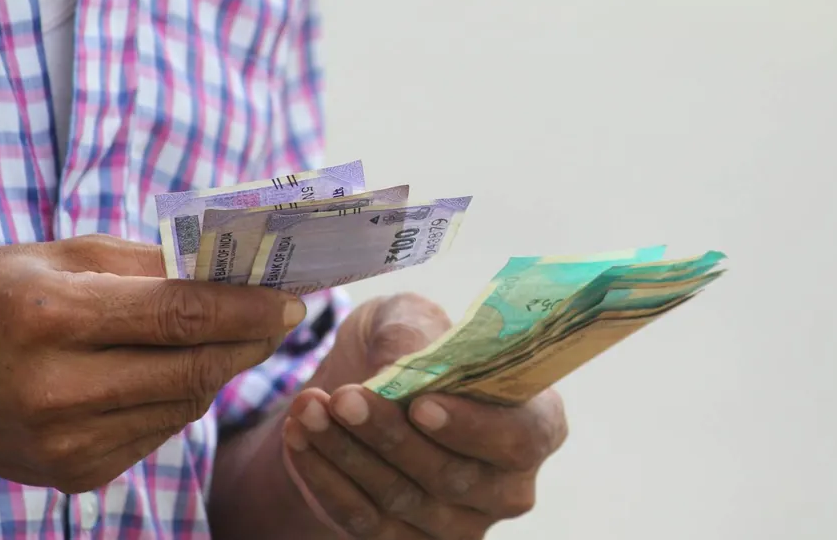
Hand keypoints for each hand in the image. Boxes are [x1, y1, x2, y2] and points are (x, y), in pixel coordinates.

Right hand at [0, 234, 304, 493]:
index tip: (294, 297)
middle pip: (195, 369)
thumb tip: (232, 269)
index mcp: (52, 318)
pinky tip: (171, 372)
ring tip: (231, 335)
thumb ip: (149, 264)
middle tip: (282, 315)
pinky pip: (158, 432)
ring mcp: (66, 443)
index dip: (249, 307)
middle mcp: (58, 389)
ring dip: (219, 368)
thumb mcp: (59, 255)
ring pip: (185, 405)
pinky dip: (178, 399)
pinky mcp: (75, 474)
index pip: (182, 315)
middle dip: (252, 340)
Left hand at [281, 294, 568, 538]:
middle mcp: (508, 486)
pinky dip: (325, 478)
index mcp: (536, 423)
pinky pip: (364, 522)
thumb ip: (411, 329)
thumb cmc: (404, 347)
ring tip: (309, 407)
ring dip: (348, 454)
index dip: (472, 426)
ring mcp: (461, 524)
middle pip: (453, 476)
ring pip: (402, 501)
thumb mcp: (408, 317)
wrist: (358, 394)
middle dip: (390, 436)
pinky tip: (300, 436)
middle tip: (344, 398)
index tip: (421, 404)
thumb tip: (399, 364)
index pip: (520, 438)